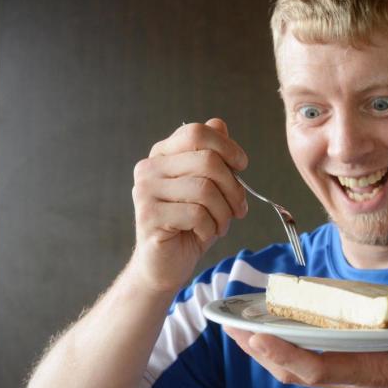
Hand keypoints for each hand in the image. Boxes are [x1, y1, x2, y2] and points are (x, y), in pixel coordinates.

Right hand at [129, 118, 248, 293]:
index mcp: (163, 154)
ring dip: (223, 213)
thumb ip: (213, 156)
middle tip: (239, 209)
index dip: (227, 147)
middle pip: (207, 160)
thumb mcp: (209, 187)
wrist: (165, 264)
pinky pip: (196, 214)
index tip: (242, 165)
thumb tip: (219, 123)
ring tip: (220, 225)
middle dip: (233, 188)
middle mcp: (149, 168)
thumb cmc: (190, 225)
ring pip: (205, 189)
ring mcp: (146, 191)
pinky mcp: (149, 216)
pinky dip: (210, 228)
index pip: (196, 132)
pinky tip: (203, 235)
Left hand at [224, 327, 387, 387]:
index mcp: (375, 372)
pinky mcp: (350, 370)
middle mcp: (355, 379)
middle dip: (263, 352)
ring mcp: (350, 377)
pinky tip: (273, 332)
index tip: (260, 336)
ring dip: (267, 352)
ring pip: (298, 370)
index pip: (321, 367)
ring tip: (241, 328)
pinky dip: (286, 349)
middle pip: (297, 371)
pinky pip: (310, 364)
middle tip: (233, 327)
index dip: (287, 353)